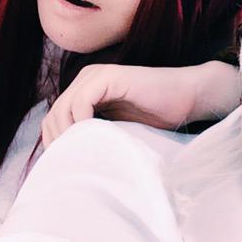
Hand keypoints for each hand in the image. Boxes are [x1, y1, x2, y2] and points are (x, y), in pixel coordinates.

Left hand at [41, 61, 241, 146]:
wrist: (187, 97)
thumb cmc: (159, 116)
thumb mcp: (118, 129)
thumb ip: (95, 134)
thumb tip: (71, 161)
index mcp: (85, 90)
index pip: (54, 118)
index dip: (55, 143)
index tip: (66, 165)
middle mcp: (86, 79)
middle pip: (53, 114)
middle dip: (57, 142)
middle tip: (71, 165)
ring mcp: (96, 75)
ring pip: (63, 108)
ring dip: (68, 135)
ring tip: (81, 155)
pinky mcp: (109, 77)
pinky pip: (81, 102)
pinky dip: (81, 123)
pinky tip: (93, 138)